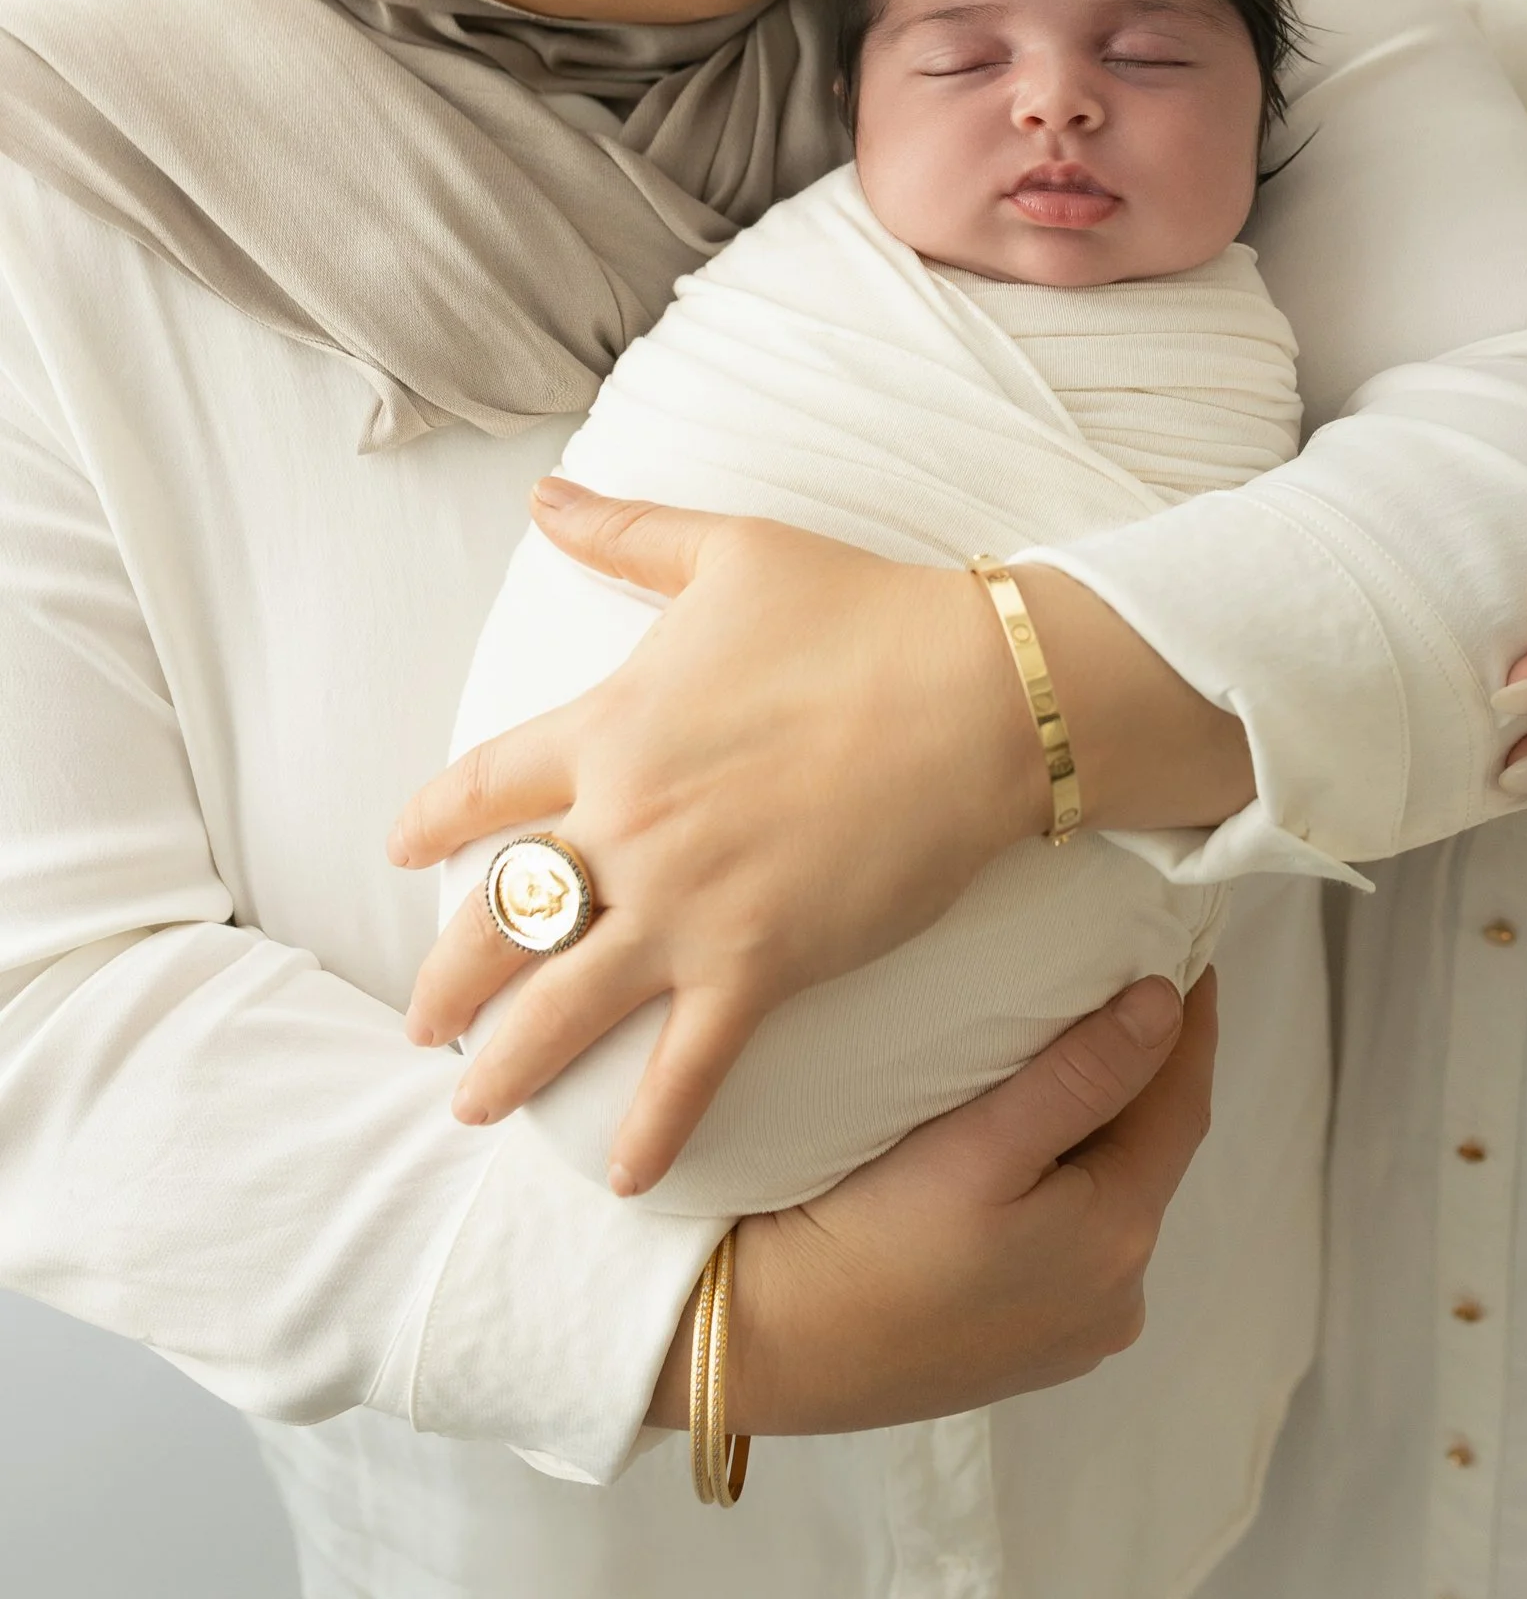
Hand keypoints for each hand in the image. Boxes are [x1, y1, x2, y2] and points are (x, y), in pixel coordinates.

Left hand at [391, 488, 1047, 1189]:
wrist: (974, 695)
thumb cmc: (859, 613)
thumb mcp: (730, 552)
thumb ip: (627, 531)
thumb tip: (546, 493)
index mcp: (609, 729)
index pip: (483, 789)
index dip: (432, 823)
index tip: (403, 852)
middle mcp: (627, 827)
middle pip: (502, 916)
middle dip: (449, 979)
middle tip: (422, 1023)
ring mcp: (687, 906)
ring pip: (563, 1006)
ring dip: (508, 1066)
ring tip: (472, 1106)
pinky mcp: (760, 965)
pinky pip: (685, 1068)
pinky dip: (649, 1131)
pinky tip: (621, 1181)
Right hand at [651, 973, 1217, 1431]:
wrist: (759, 1346)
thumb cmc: (863, 1242)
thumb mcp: (979, 1146)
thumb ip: (1081, 1074)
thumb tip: (1167, 1003)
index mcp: (1117, 1242)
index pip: (1182, 1102)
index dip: (1190, 1022)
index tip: (1186, 948)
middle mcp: (1113, 1298)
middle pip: (1149, 1149)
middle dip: (1145, 1068)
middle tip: (1126, 977)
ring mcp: (1067, 1328)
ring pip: (1107, 1192)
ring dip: (1102, 1122)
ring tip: (1071, 1043)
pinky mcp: (1020, 1343)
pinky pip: (1067, 1235)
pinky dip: (1063, 1175)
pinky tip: (1023, 1140)